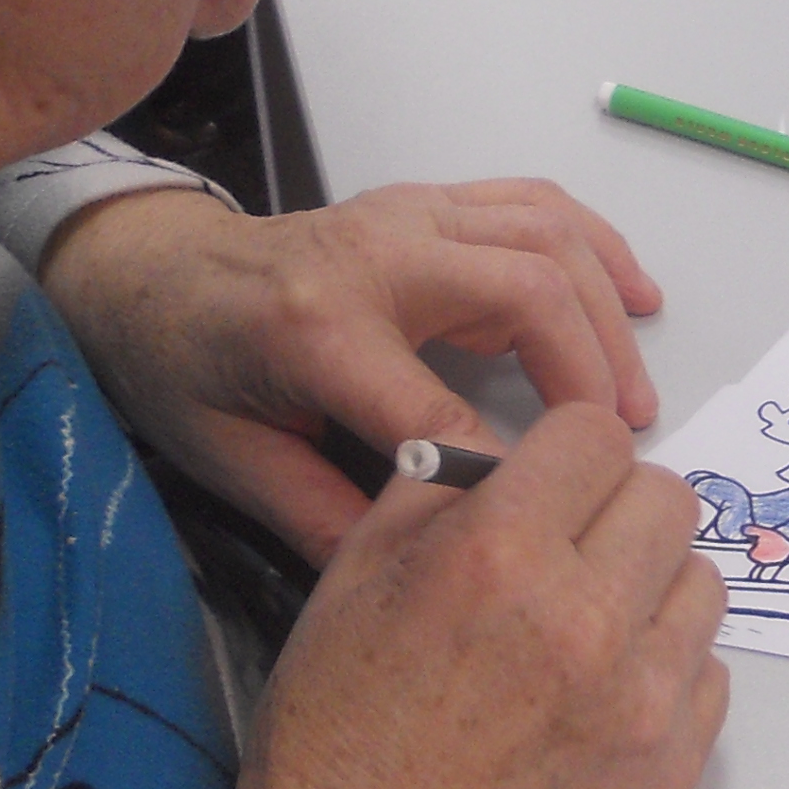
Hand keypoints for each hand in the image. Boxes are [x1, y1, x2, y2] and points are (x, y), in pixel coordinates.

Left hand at [39, 180, 663, 565]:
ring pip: (546, 238)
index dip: (501, 475)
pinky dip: (597, 246)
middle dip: (588, 374)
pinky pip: (536, 205)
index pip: (440, 411)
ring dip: (606, 314)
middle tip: (617, 452)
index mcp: (318, 328)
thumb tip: (412, 583)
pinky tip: (636, 296)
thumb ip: (322, 518)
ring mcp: (408, 216)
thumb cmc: (185, 367)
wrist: (151, 275)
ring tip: (634, 399)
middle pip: (526, 292)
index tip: (542, 527)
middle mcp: (376, 254)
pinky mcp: (427, 204)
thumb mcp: (231, 460)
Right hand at [145, 404, 727, 788]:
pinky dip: (662, 669)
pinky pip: (709, 670)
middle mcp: (583, 621)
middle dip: (614, 511)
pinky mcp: (670, 765)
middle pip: (668, 498)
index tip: (547, 484)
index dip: (565, 455)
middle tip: (565, 552)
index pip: (599, 435)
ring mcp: (639, 701)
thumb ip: (444, 484)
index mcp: (498, 555)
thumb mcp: (357, 567)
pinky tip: (595, 691)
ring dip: (648, 588)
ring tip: (582, 625)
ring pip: (702, 581)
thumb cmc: (344, 727)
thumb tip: (514, 453)